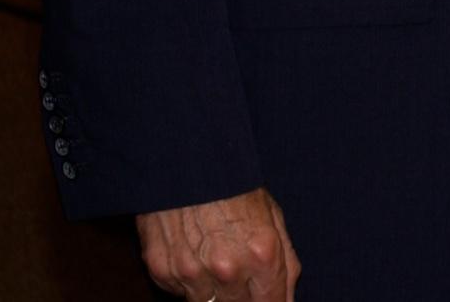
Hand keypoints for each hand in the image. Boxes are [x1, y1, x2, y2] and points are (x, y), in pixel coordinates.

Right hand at [137, 187, 299, 299]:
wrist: (185, 162)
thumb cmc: (234, 186)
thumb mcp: (273, 216)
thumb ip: (285, 262)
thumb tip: (287, 296)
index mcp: (262, 254)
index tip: (269, 300)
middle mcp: (228, 269)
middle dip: (245, 300)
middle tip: (242, 280)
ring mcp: (192, 273)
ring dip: (215, 294)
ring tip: (217, 264)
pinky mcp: (162, 272)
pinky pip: (180, 292)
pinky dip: (190, 282)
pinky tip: (194, 255)